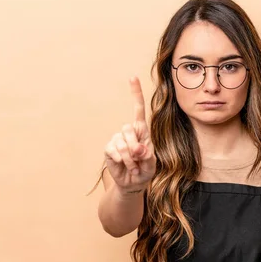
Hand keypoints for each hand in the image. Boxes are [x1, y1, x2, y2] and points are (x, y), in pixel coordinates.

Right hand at [103, 77, 156, 191]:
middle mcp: (129, 132)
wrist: (132, 183)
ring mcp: (117, 139)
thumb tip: (137, 149)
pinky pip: (113, 150)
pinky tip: (123, 165)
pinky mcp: (109, 149)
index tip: (132, 78)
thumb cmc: (144, 171)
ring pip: (122, 142)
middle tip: (139, 161)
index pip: (138, 109)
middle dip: (135, 147)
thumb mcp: (151, 165)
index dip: (135, 94)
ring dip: (129, 158)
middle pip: (128, 129)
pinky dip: (120, 160)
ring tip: (133, 167)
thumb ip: (147, 156)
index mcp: (142, 131)